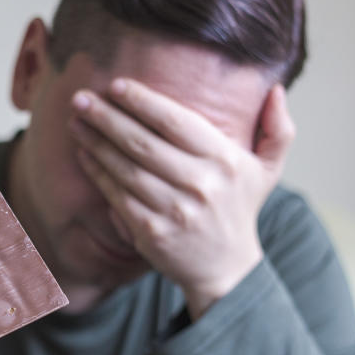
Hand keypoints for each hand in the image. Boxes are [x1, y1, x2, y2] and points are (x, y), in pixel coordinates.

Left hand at [70, 78, 294, 317]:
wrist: (225, 269)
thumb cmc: (239, 209)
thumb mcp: (267, 170)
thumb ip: (278, 129)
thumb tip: (277, 90)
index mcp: (225, 160)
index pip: (176, 122)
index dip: (143, 101)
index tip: (116, 85)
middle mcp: (200, 185)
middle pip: (143, 143)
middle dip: (108, 117)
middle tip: (82, 98)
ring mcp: (174, 211)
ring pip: (126, 168)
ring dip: (96, 142)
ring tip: (77, 121)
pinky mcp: (151, 233)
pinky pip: (118, 195)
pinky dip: (98, 172)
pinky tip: (84, 153)